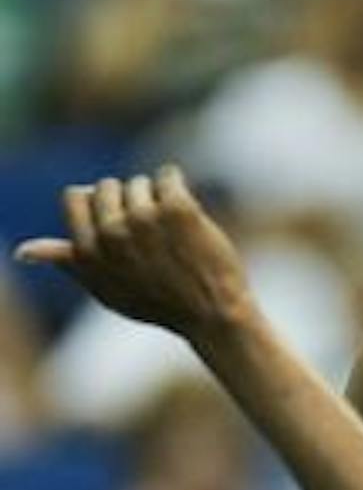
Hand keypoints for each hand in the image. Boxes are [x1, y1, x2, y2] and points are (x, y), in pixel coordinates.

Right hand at [14, 167, 253, 341]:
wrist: (213, 314)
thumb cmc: (160, 304)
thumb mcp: (106, 289)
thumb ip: (69, 263)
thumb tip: (23, 251)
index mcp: (87, 249)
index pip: (76, 196)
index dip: (100, 206)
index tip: (122, 226)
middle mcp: (111, 232)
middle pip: (108, 186)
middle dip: (129, 203)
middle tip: (154, 238)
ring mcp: (144, 218)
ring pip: (141, 182)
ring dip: (156, 199)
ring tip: (173, 235)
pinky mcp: (178, 208)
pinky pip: (169, 175)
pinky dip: (177, 187)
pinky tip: (188, 214)